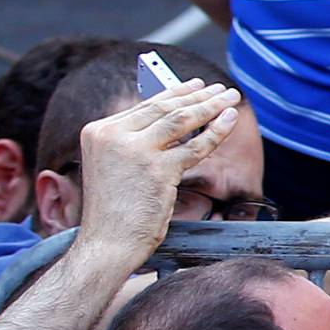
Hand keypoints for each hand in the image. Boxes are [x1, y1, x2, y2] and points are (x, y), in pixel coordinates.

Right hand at [73, 82, 244, 266]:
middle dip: (198, 95)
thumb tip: (175, 120)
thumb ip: (135, 140)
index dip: (175, 93)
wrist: (107, 243)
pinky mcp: (157, 169)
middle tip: (221, 89)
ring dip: (211, 105)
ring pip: (182, 120)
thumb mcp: (114, 165)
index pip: (145, 106)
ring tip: (231, 98)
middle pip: (165, 108)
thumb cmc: (115, 211)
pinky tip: (230, 120)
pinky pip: (196, 145)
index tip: (196, 85)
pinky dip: (217, 131)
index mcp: (98, 131)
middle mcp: (113, 135)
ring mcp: (135, 151)